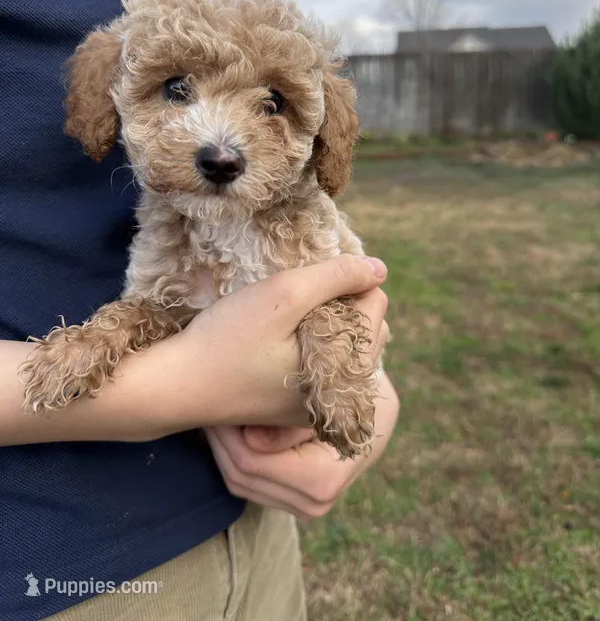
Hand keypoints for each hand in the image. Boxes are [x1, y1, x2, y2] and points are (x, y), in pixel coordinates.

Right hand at [0, 255, 387, 445]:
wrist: (175, 387)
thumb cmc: (226, 340)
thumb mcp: (282, 295)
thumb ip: (335, 277)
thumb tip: (379, 267)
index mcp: (345, 371)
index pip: (375, 306)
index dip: (349, 279)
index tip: (310, 275)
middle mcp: (339, 396)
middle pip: (367, 330)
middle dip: (345, 303)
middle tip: (301, 293)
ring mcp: (317, 404)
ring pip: (346, 347)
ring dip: (330, 322)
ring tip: (292, 311)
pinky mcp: (293, 406)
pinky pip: (322, 365)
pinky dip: (313, 343)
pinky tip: (283, 335)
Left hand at [205, 365, 397, 520]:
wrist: (374, 396)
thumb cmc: (352, 379)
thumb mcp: (326, 385)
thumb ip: (292, 416)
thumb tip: (253, 442)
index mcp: (329, 473)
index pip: (258, 462)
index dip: (229, 431)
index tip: (213, 396)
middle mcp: (320, 499)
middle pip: (243, 477)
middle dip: (219, 438)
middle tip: (204, 402)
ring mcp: (308, 504)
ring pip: (239, 484)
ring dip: (221, 446)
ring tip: (212, 410)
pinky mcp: (295, 500)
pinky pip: (248, 484)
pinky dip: (231, 454)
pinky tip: (227, 424)